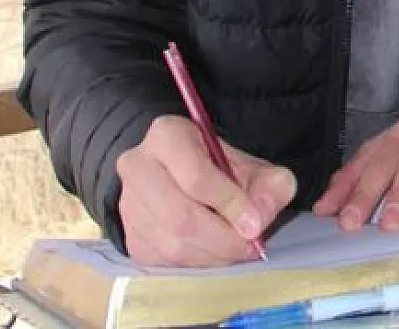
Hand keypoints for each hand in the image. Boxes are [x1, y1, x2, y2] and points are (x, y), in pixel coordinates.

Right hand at [116, 115, 296, 266]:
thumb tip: (259, 218)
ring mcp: (128, 204)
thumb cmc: (216, 167)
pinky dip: (198, 263)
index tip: (255, 224)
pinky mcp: (130, 236)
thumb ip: (270, 184)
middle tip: (250, 243)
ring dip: (213, 254)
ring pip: (172, 245)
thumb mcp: (251, 164)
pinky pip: (165, 262)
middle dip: (223, 238)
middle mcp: (138, 167)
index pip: (196, 177)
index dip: (229, 204)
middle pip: (181, 217)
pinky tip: (214, 251)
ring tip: (237, 247)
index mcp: (167, 136)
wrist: (179, 174)